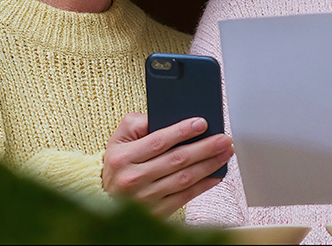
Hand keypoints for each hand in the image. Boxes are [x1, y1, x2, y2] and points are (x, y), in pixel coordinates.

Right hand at [102, 112, 233, 217]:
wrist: (106, 199)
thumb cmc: (118, 164)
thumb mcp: (118, 138)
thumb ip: (138, 123)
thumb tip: (166, 118)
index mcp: (123, 158)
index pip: (158, 141)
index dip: (182, 131)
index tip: (202, 123)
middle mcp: (134, 179)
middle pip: (176, 160)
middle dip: (205, 147)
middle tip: (224, 139)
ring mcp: (146, 198)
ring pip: (184, 179)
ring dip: (209, 165)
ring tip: (225, 153)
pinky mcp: (157, 212)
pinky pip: (185, 196)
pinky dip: (203, 185)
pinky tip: (216, 174)